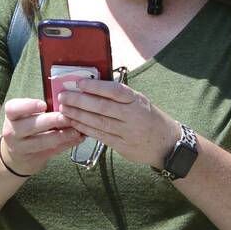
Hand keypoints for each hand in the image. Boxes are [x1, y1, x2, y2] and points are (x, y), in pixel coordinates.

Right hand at [0, 98, 79, 174]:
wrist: (17, 155)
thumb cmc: (25, 126)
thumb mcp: (25, 115)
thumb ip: (39, 108)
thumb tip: (64, 100)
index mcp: (11, 116)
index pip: (14, 109)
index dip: (28, 106)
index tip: (43, 105)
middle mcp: (13, 132)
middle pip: (31, 126)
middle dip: (51, 121)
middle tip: (66, 117)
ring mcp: (22, 148)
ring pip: (42, 141)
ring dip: (61, 135)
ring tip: (76, 131)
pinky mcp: (34, 159)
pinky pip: (52, 151)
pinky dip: (66, 144)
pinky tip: (78, 139)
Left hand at [56, 78, 178, 168]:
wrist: (166, 144)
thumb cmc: (149, 118)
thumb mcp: (140, 101)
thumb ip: (120, 96)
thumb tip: (93, 87)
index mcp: (137, 101)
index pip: (114, 91)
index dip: (96, 87)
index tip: (79, 83)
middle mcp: (133, 116)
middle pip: (102, 108)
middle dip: (80, 102)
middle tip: (63, 97)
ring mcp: (127, 133)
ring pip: (99, 123)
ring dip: (78, 116)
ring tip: (64, 110)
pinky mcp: (122, 147)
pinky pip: (101, 136)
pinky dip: (86, 129)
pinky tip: (74, 123)